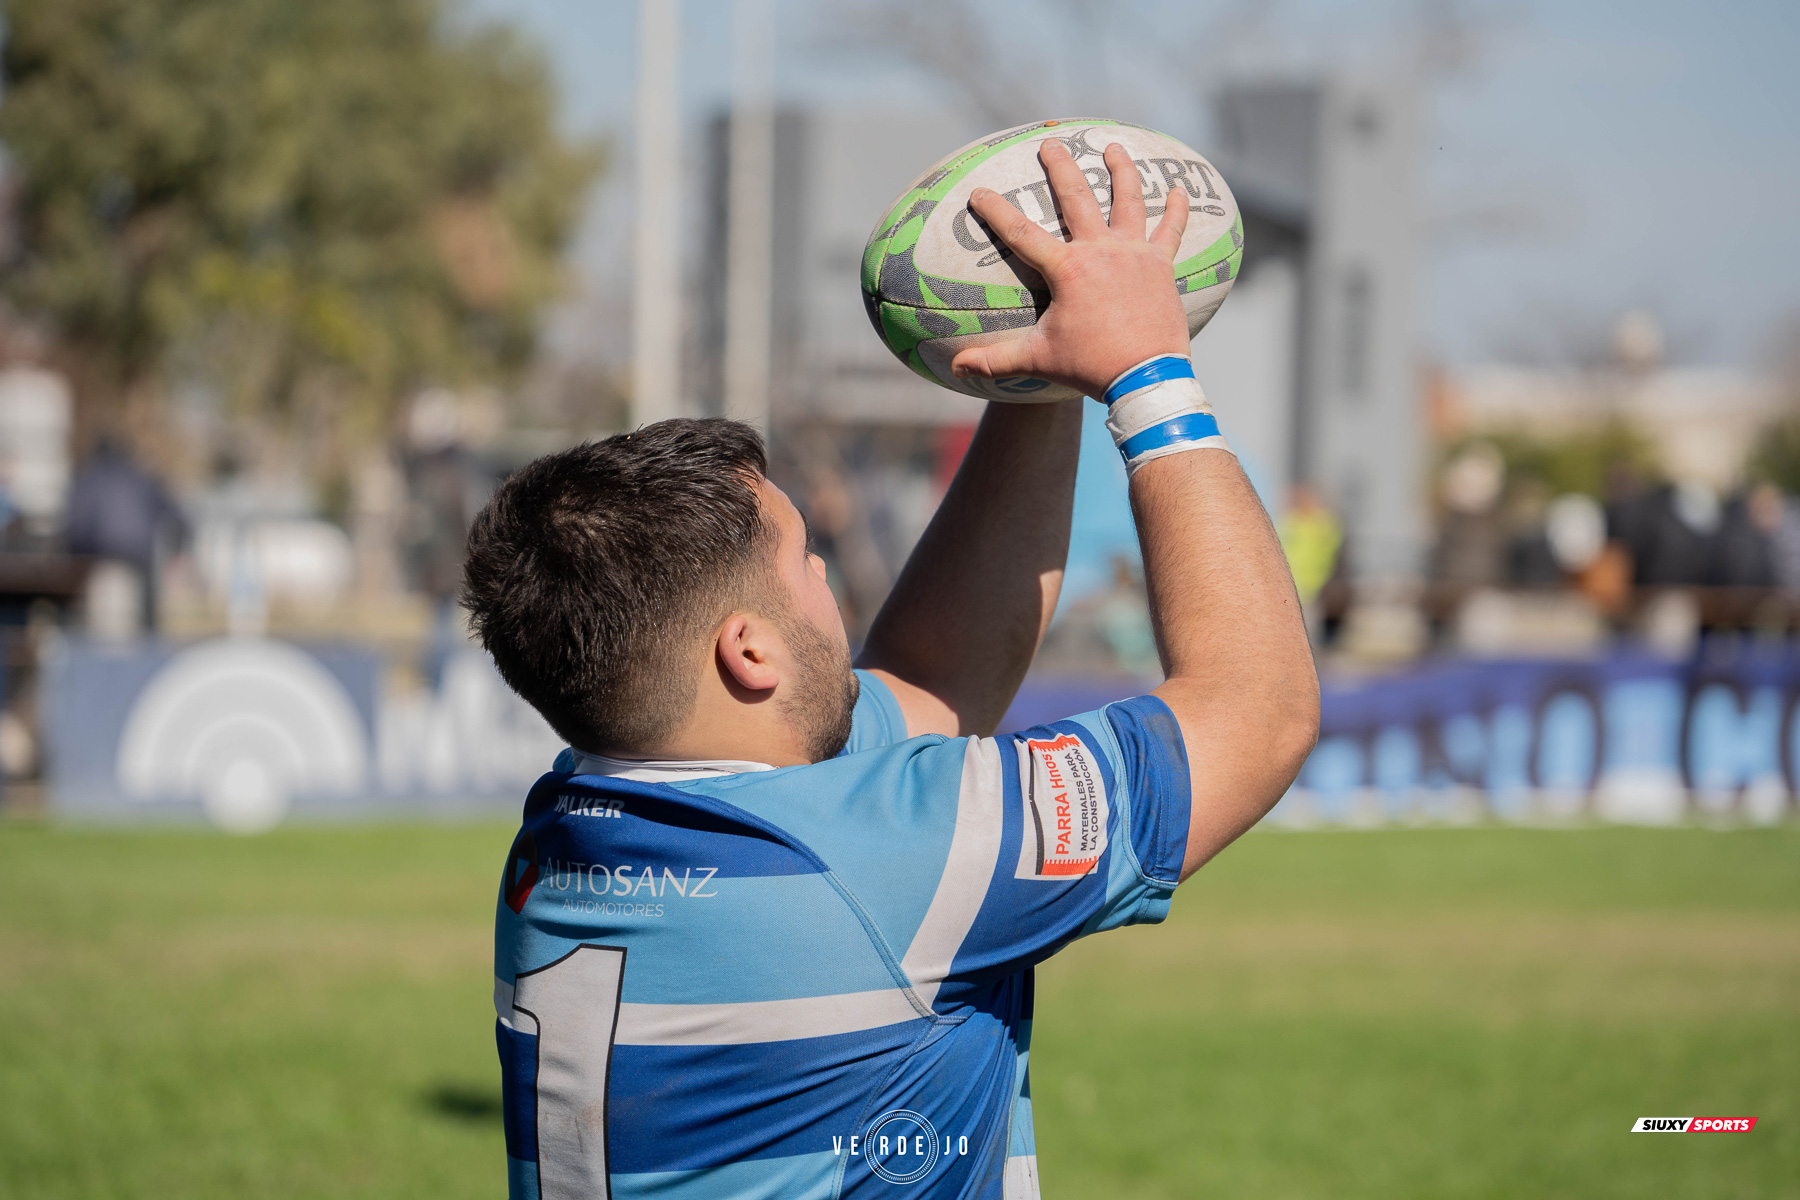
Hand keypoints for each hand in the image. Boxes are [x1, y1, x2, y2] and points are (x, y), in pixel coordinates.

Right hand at [950, 139, 1190, 398]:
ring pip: (1129, 200)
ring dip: (1121, 170)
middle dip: (1060, 167)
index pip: (1022, 232)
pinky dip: (1177, 209)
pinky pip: (1171, 230)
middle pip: (1077, 197)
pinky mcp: (1161, 265)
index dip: (996, 211)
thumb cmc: (1091, 366)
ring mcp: (1135, 253)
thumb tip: (956, 367)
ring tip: (1114, 147)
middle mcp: (1101, 250)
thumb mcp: (1039, 359)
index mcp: (1068, 268)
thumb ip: (995, 359)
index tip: (978, 191)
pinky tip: (1180, 190)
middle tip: (1051, 145)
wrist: (1146, 376)